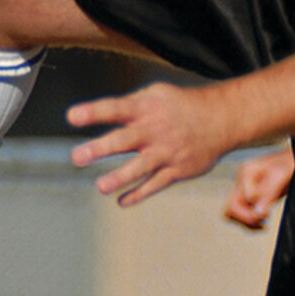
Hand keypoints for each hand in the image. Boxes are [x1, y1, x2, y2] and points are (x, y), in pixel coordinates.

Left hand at [68, 81, 238, 204]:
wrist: (222, 119)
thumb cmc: (180, 106)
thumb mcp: (156, 94)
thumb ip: (128, 106)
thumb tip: (96, 116)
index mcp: (146, 108)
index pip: (116, 108)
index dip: (94, 112)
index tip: (72, 117)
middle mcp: (155, 130)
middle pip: (125, 140)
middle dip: (100, 148)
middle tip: (77, 157)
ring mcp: (167, 152)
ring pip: (141, 167)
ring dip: (120, 177)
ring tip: (100, 187)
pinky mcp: (177, 170)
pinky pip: (156, 184)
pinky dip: (139, 194)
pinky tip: (121, 201)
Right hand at [223, 147, 294, 229]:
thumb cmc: (291, 163)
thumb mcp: (281, 177)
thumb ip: (267, 195)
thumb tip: (256, 213)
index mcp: (245, 173)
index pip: (235, 205)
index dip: (250, 214)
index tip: (268, 213)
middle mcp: (241, 180)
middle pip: (230, 210)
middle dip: (246, 219)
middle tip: (265, 221)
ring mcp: (244, 187)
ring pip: (234, 213)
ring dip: (248, 221)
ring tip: (265, 222)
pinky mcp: (251, 194)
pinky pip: (243, 212)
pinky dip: (251, 219)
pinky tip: (264, 219)